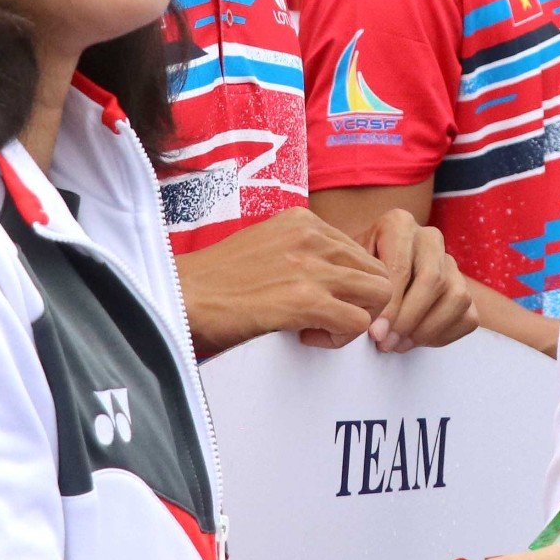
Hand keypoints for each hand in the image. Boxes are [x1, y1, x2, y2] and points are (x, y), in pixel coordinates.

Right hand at [175, 208, 393, 355]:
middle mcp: (312, 236)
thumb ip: (301, 254)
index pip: (361, 253)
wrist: (180, 296)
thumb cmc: (216, 282)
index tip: (320, 301)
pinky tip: (305, 336)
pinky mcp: (305, 299)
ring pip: (379, 294)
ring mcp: (311, 266)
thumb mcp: (266, 248)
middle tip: (328, 320)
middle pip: (378, 272)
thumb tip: (333, 279)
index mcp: (303, 221)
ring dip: (355, 319)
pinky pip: (358, 322)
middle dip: (362, 302)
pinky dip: (339, 338)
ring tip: (318, 328)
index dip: (349, 285)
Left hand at [362, 210, 475, 351]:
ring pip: (456, 298)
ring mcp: (452, 263)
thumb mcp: (348, 267)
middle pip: (433, 280)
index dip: (390, 305)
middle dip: (408, 319)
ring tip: (398, 344)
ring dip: (426, 329)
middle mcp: (430, 238)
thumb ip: (356, 284)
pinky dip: (442, 335)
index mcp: (399, 224)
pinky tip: (415, 340)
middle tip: (386, 342)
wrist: (378, 269)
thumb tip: (361, 316)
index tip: (375, 332)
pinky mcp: (467, 289)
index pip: (401, 267)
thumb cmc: (358, 270)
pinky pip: (467, 316)